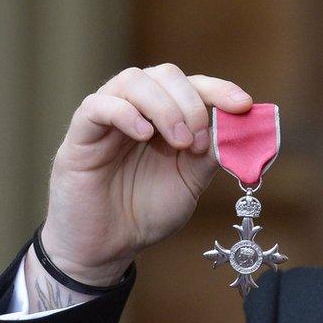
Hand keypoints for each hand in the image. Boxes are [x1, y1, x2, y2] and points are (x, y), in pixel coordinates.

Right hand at [39, 64, 252, 285]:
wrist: (107, 248)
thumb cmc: (146, 212)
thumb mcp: (191, 182)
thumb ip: (212, 154)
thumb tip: (240, 129)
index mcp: (166, 117)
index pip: (193, 85)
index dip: (220, 89)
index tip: (243, 105)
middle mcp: (138, 110)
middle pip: (165, 74)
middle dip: (192, 102)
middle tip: (201, 140)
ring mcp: (107, 119)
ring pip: (133, 80)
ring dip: (165, 107)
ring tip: (180, 142)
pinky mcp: (80, 136)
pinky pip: (97, 106)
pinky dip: (126, 113)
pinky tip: (144, 135)